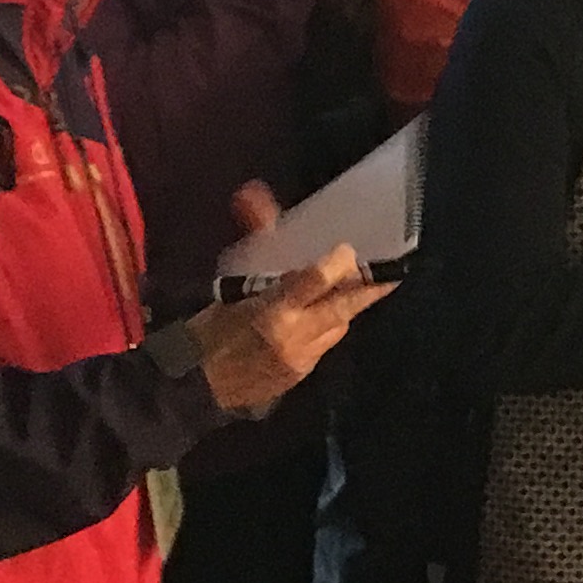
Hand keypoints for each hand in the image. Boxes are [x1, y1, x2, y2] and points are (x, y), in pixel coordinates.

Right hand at [187, 238, 391, 413]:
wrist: (192, 387)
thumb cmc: (207, 331)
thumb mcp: (227, 288)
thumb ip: (251, 244)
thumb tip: (252, 194)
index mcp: (270, 312)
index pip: (315, 281)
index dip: (338, 264)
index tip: (348, 249)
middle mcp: (293, 337)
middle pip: (343, 307)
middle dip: (368, 290)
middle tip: (389, 273)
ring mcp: (301, 360)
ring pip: (339, 327)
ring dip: (345, 308)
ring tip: (352, 290)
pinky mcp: (301, 376)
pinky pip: (324, 346)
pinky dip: (327, 328)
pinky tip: (322, 318)